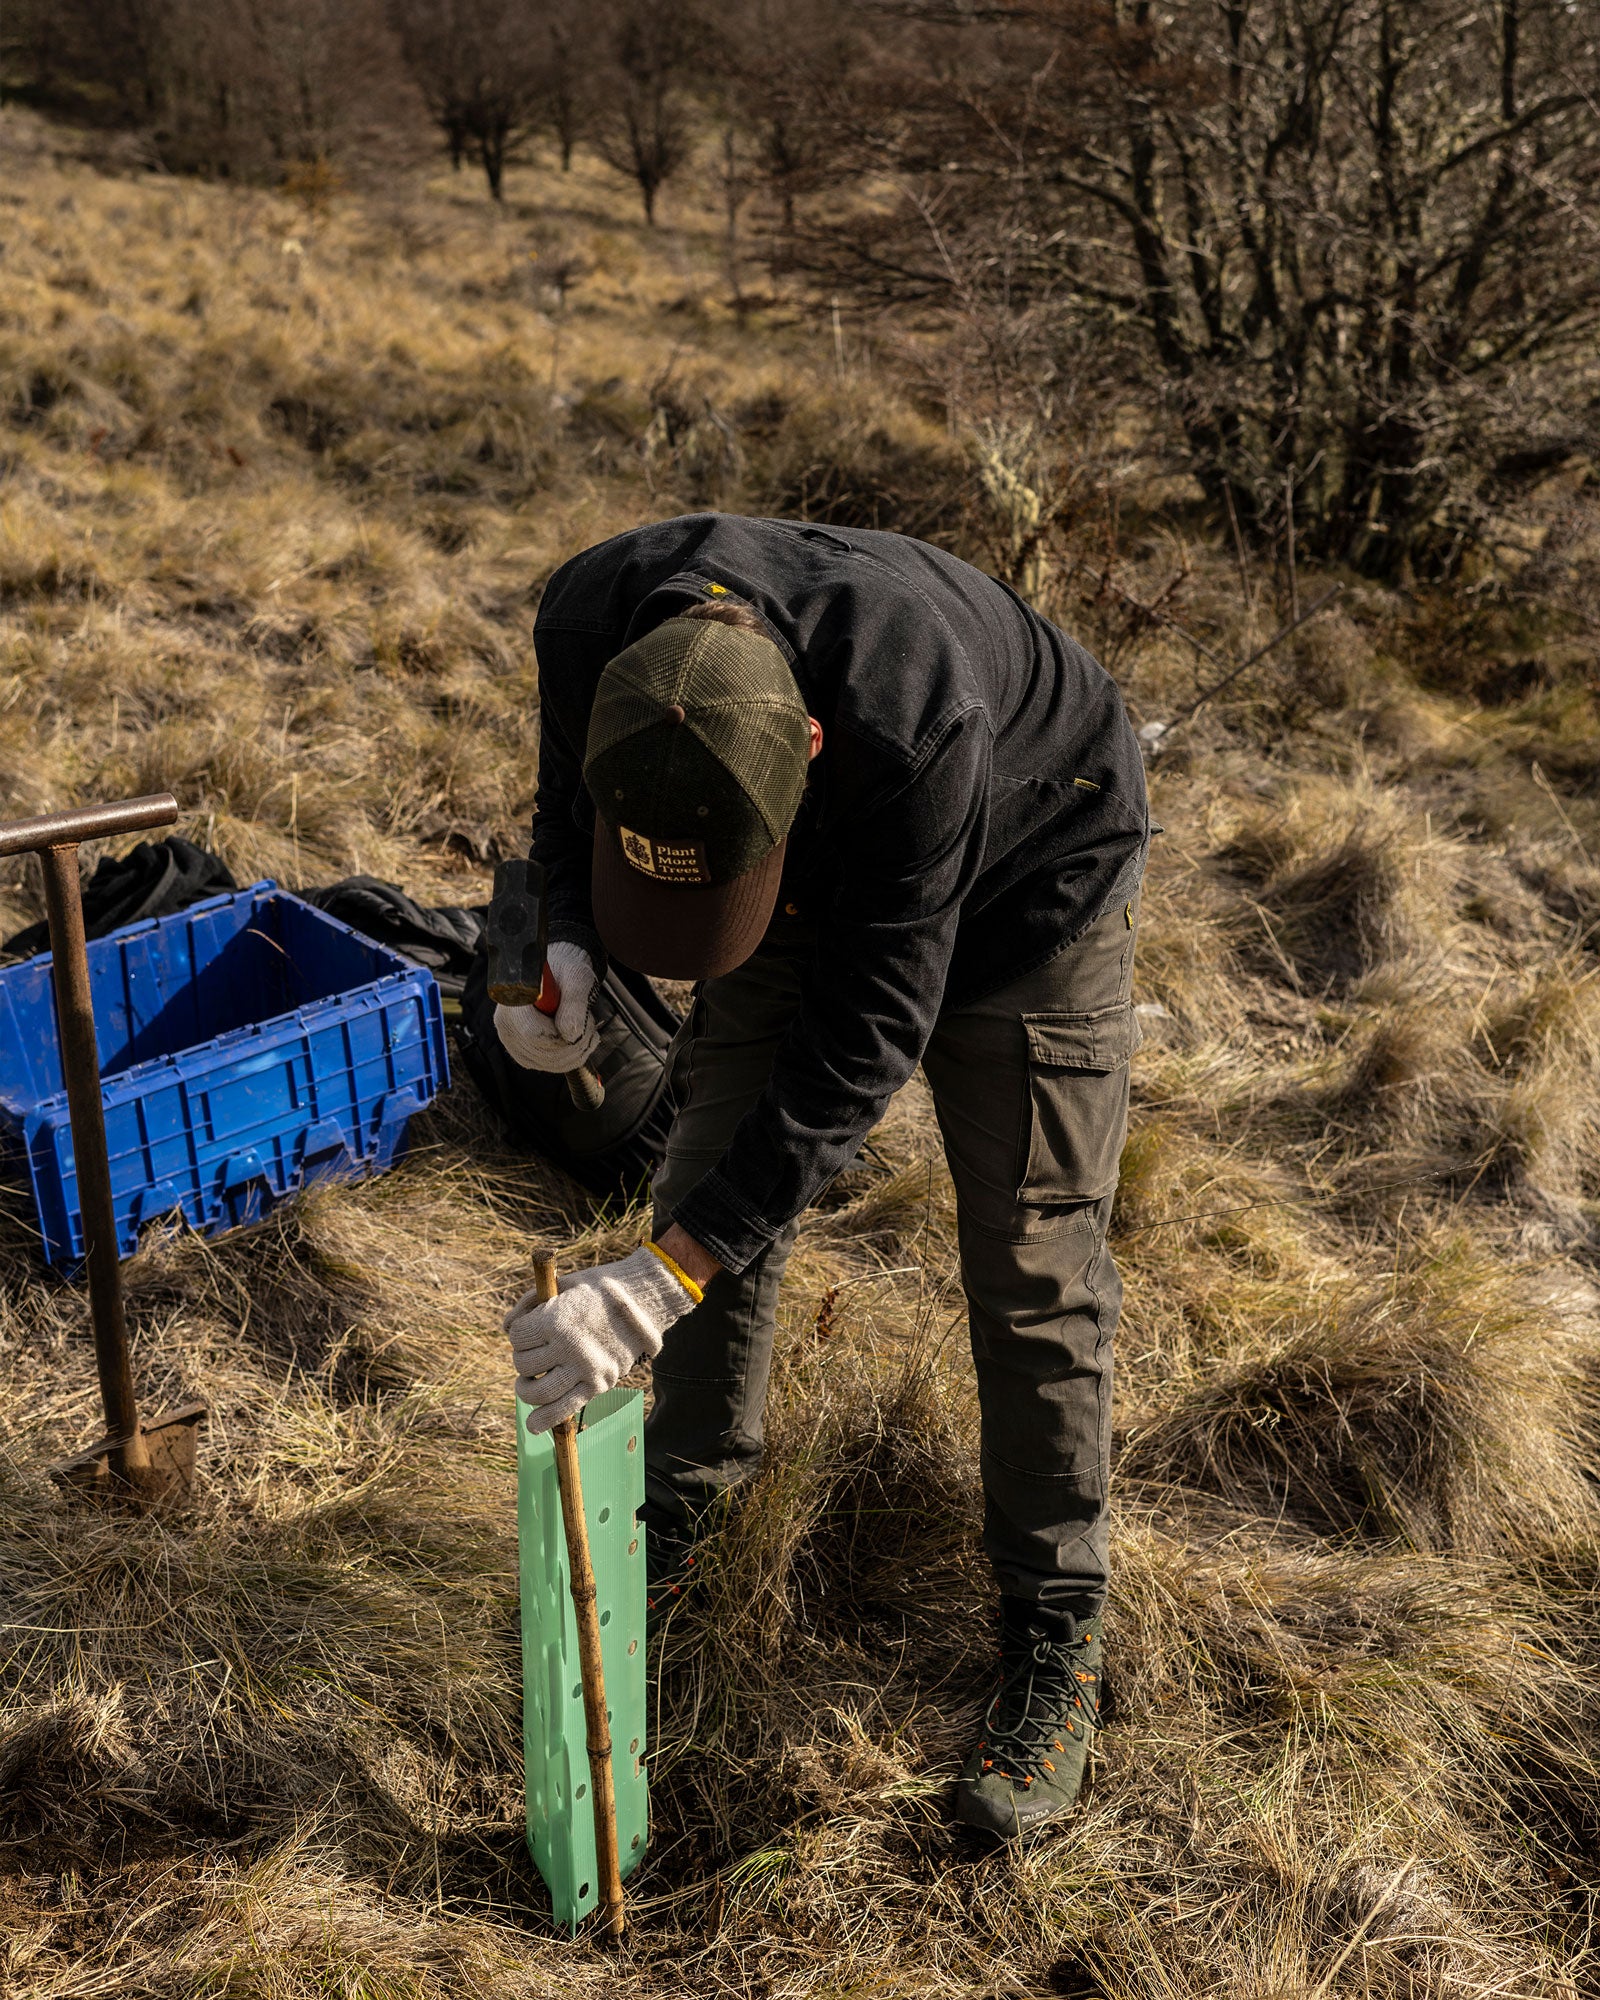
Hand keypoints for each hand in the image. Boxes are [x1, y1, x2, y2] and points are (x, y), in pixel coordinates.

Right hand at [494, 941, 598, 1071]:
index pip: (533, 1034)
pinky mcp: (524, 1053)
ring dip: (577, 1051)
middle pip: (543, 1053)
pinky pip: (550, 1066)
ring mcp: (513, 1042)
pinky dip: (571, 1057)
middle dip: (575, 1044)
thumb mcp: (577, 978)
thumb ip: (574, 1004)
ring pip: (550, 1063)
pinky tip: (577, 1038)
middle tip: (590, 1025)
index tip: (580, 1023)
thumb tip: (570, 1034)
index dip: (562, 1035)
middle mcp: (507, 1026)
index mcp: (513, 1003)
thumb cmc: (566, 971)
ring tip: (585, 1030)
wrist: (560, 974)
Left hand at [505, 1244, 699, 1435]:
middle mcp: (568, 1346)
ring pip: (538, 1392)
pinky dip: (545, 1420)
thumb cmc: (599, 1289)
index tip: (529, 1331)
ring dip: (526, 1391)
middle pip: (524, 1364)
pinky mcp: (598, 1385)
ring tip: (528, 1385)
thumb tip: (506, 1327)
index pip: (517, 1336)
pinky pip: (566, 1409)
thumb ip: (530, 1303)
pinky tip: (533, 1425)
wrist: (644, 1301)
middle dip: (523, 1360)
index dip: (519, 1334)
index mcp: (557, 1319)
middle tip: (533, 1354)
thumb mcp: (563, 1285)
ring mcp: (584, 1369)